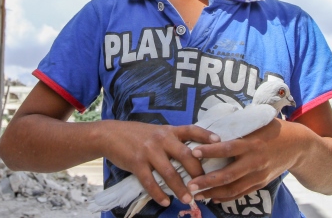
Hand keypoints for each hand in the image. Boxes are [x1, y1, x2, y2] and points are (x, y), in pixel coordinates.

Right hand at [98, 120, 220, 206]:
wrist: (110, 134)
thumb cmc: (138, 135)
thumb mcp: (158, 132)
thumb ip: (174, 140)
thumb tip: (195, 154)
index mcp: (169, 131)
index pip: (192, 130)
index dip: (206, 136)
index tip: (220, 142)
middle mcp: (161, 139)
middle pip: (185, 155)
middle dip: (197, 172)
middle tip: (205, 186)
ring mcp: (149, 150)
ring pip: (169, 172)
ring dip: (180, 188)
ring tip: (188, 200)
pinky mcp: (136, 162)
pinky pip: (149, 182)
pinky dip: (158, 193)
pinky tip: (165, 201)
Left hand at [187, 119, 308, 202]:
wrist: (298, 146)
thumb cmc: (273, 130)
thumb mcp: (257, 124)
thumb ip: (238, 127)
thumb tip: (213, 124)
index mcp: (252, 143)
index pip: (228, 148)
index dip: (210, 151)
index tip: (193, 152)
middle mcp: (255, 162)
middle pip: (228, 175)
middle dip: (207, 181)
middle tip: (190, 184)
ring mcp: (258, 175)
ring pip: (233, 188)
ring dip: (213, 193)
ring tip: (196, 194)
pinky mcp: (261, 184)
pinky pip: (241, 193)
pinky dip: (226, 197)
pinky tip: (212, 197)